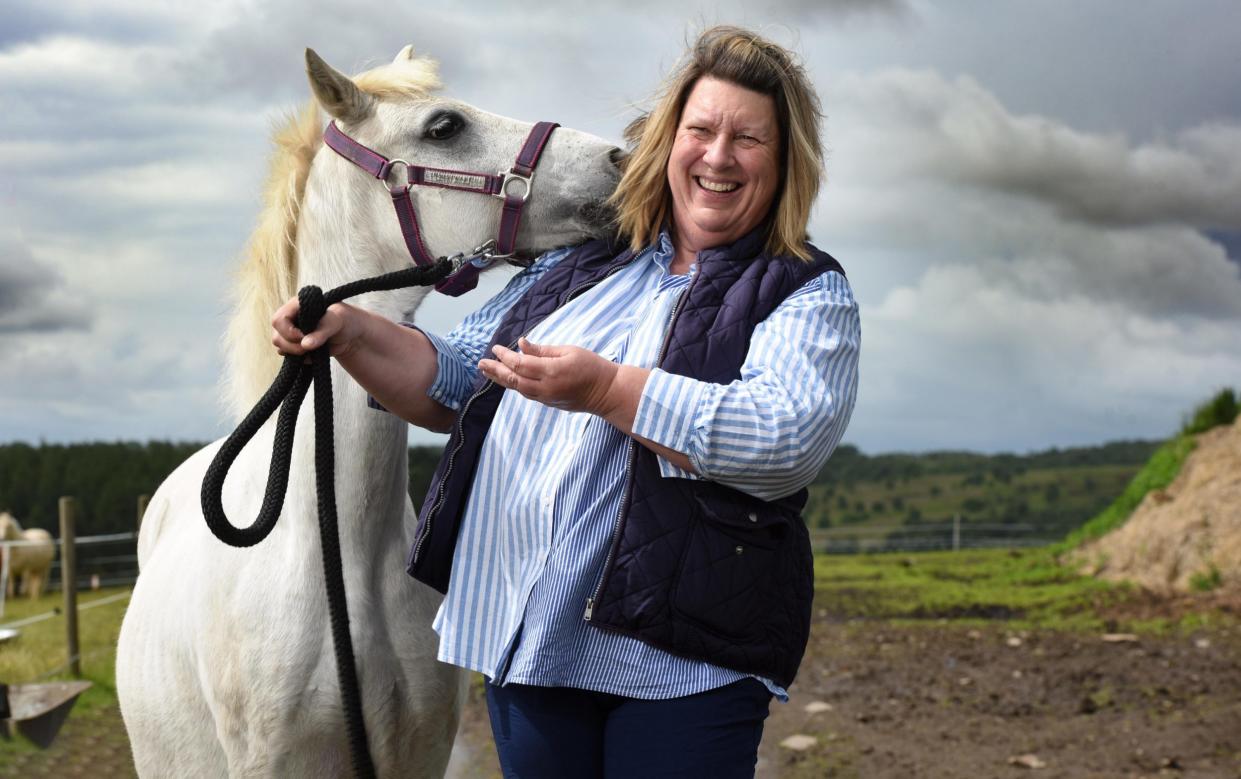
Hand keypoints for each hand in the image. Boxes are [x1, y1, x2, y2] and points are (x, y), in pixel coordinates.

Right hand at [270, 298, 365, 356]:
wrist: (352, 334)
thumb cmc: (345, 320)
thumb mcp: (337, 321)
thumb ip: (322, 331)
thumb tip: (305, 344)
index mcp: (297, 306)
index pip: (279, 320)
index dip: (288, 332)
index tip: (303, 337)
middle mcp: (290, 319)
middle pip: (276, 337)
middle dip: (292, 346)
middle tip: (309, 348)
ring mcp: (291, 334)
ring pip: (280, 348)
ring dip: (296, 353)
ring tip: (315, 349)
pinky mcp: (296, 346)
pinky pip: (290, 357)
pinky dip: (301, 358)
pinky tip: (313, 353)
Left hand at [478, 337, 619, 414]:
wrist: (606, 392)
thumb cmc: (591, 367)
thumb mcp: (569, 351)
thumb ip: (543, 350)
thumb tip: (522, 344)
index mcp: (551, 371)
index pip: (520, 364)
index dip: (505, 356)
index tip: (496, 348)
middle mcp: (545, 387)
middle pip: (513, 379)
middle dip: (495, 371)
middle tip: (480, 363)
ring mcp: (546, 397)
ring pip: (517, 389)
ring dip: (501, 380)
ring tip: (488, 371)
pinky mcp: (549, 403)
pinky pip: (526, 393)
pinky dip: (514, 385)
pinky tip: (507, 379)